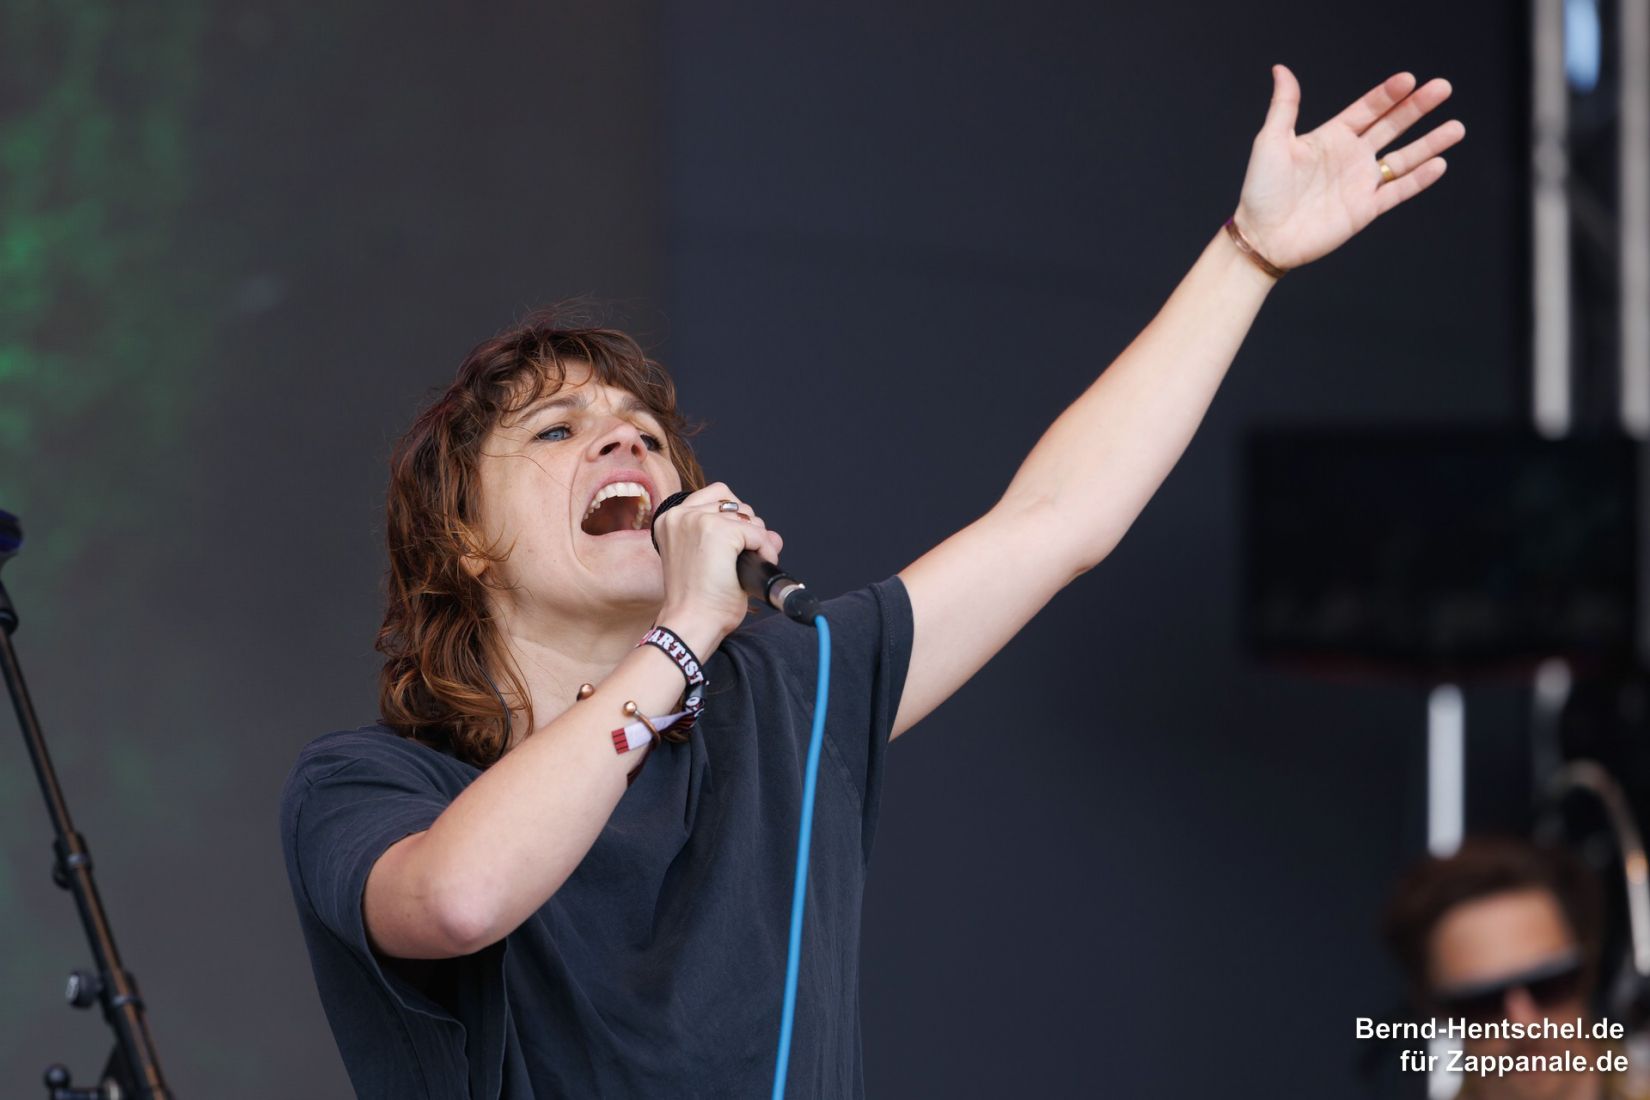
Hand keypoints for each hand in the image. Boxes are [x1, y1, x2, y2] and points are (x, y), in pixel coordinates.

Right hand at [651, 482, 784, 644]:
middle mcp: (682, 515)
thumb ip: (739, 541)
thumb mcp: (712, 563)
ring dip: (759, 542)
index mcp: (671, 520)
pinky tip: (753, 570)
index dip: (734, 519)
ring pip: (750, 518)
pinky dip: (765, 552)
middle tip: (745, 558)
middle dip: (749, 531)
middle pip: (737, 505)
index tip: (733, 544)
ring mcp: (700, 521)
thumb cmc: (697, 602)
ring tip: (748, 567)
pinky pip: (759, 534)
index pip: (716, 495)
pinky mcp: (719, 532)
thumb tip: (773, 536)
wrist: (691, 624)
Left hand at [1232, 65, 1465, 269]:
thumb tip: (1280, 69)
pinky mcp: (1365, 209)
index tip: (1409, 79)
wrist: (1261, 237)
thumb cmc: (1261, 190)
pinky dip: (1419, 179)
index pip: (1367, 110)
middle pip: (1392, 127)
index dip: (1388, 95)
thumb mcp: (1270, 141)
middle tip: (1443, 87)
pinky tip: (1440, 163)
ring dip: (1430, 143)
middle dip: (1417, 108)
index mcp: (1331, 137)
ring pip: (1403, 159)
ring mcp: (1360, 183)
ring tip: (1457, 127)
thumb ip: (1284, 106)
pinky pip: (1398, 191)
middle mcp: (1350, 157)